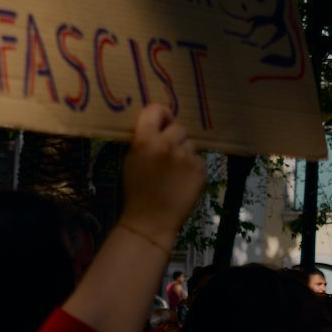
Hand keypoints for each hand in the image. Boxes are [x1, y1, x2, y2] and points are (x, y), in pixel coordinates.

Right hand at [119, 104, 205, 241]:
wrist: (150, 221)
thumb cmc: (135, 192)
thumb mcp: (130, 162)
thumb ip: (142, 141)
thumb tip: (156, 126)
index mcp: (145, 141)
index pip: (155, 110)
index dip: (159, 114)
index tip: (160, 121)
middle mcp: (168, 144)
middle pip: (177, 127)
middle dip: (172, 136)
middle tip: (166, 152)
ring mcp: (187, 157)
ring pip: (189, 143)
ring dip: (182, 152)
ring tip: (174, 170)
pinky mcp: (200, 169)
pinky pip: (197, 160)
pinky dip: (190, 167)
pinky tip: (181, 181)